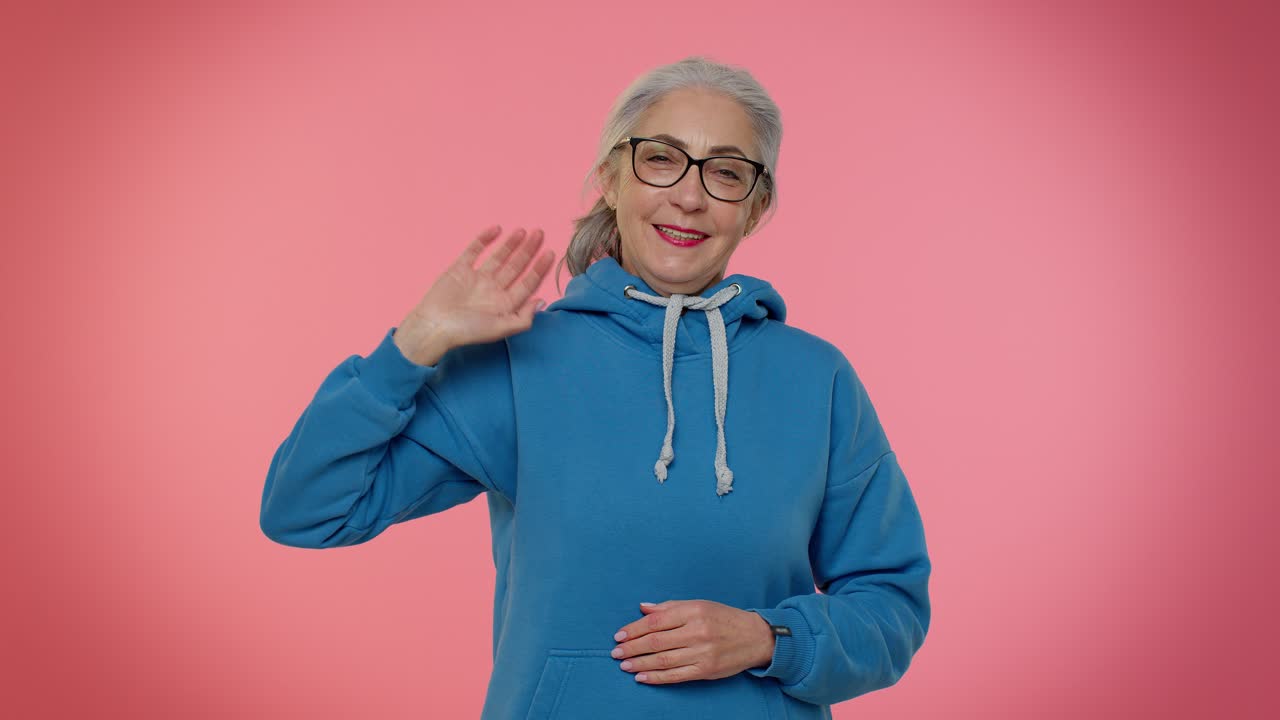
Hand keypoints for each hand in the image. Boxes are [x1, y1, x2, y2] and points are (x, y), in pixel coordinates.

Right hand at [394, 225, 554, 365]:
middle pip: (516, 267)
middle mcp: (493, 290)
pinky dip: (484, 240)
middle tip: (539, 234)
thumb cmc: (466, 332)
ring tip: (523, 231)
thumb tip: (541, 301)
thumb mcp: (500, 329)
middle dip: (528, 251)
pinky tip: (496, 229)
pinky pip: (474, 251)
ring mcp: (476, 278)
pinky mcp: (459, 270)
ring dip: (511, 244)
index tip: (549, 253)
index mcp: (504, 304)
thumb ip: (523, 318)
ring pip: (498, 257)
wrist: (433, 326)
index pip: (527, 283)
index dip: (539, 268)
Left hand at [610, 600, 775, 684]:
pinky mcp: (706, 669)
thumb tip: (643, 607)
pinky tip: (642, 677)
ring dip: (640, 664)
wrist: (755, 637)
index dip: (634, 629)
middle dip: (632, 648)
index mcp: (693, 611)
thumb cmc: (723, 618)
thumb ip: (669, 607)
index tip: (619, 635)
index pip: (656, 621)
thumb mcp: (699, 604)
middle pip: (656, 641)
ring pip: (663, 660)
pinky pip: (676, 675)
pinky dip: (656, 677)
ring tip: (624, 665)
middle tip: (616, 652)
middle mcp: (697, 631)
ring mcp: (702, 652)